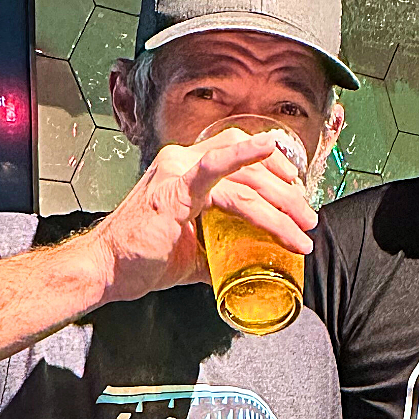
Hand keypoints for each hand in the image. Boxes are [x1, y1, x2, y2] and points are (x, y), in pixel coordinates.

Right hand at [87, 130, 316, 304]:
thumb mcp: (194, 251)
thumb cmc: (144, 258)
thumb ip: (221, 247)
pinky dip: (245, 155)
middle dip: (287, 195)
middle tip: (308, 220)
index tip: (296, 192)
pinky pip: (217, 167)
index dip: (272, 169)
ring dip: (280, 205)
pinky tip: (269, 148)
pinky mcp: (177, 188)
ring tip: (301, 230)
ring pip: (246, 182)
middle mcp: (184, 162)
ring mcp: (179, 172)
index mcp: (188, 171)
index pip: (239, 157)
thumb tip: (250, 262)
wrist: (110, 270)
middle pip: (252, 169)